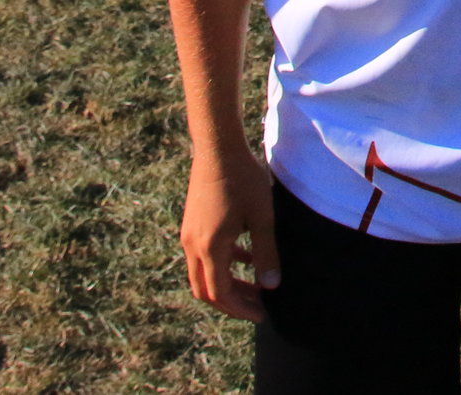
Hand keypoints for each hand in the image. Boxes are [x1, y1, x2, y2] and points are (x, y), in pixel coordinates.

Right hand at [180, 144, 278, 321]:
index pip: (220, 293)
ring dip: (227, 283)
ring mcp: (189, 234)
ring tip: (256, 285)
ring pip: (202, 273)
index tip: (261, 314)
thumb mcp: (262, 217)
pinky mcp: (192, 223)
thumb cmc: (243, 178)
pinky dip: (223, 263)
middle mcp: (193, 245)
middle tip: (258, 305)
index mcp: (210, 247)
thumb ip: (266, 253)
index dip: (240, 308)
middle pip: (205, 290)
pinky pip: (204, 255)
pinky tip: (246, 255)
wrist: (217, 146)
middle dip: (232, 302)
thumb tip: (271, 286)